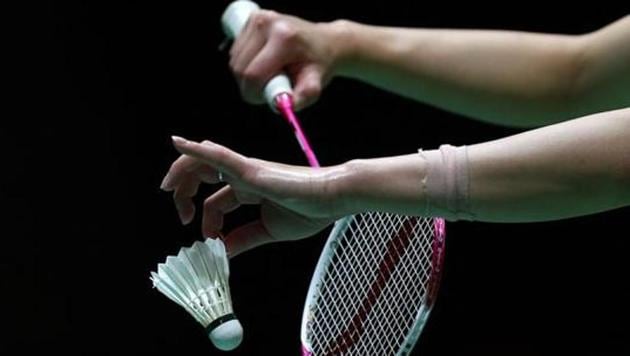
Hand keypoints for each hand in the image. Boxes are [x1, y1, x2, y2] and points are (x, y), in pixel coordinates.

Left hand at [160, 137, 349, 256]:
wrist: (334, 199)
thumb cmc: (311, 209)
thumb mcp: (269, 230)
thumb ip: (245, 238)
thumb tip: (224, 251)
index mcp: (249, 189)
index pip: (215, 202)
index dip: (206, 222)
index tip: (209, 241)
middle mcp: (244, 175)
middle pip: (202, 175)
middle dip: (183, 192)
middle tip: (179, 214)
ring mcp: (247, 170)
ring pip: (202, 161)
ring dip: (179, 170)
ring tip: (167, 187)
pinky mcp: (251, 170)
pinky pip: (218, 156)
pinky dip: (196, 150)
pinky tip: (179, 144)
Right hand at [229, 10, 346, 110]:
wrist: (324, 42)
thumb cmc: (319, 64)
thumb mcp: (315, 84)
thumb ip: (301, 97)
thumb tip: (283, 107)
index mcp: (284, 38)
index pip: (253, 74)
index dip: (254, 93)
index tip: (266, 97)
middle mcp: (267, 23)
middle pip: (240, 68)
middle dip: (250, 85)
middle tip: (270, 86)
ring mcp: (257, 18)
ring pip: (234, 60)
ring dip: (246, 75)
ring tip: (269, 73)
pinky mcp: (251, 18)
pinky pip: (235, 51)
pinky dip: (244, 63)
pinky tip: (262, 62)